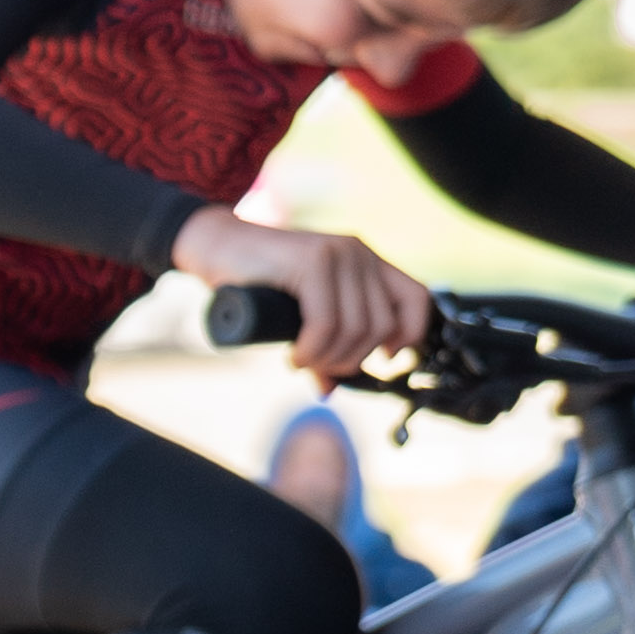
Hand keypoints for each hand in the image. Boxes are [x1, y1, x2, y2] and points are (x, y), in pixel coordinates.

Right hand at [173, 207, 426, 375]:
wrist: (217, 246)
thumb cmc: (258, 281)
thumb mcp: (303, 313)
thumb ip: (325, 342)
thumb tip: (331, 387)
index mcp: (366, 260)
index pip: (417, 297)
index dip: (410, 334)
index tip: (385, 357)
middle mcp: (358, 252)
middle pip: (381, 325)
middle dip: (351, 359)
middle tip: (319, 367)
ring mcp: (337, 254)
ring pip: (356, 328)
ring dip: (329, 359)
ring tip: (303, 361)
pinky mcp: (312, 261)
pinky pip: (326, 323)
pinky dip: (311, 350)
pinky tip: (295, 356)